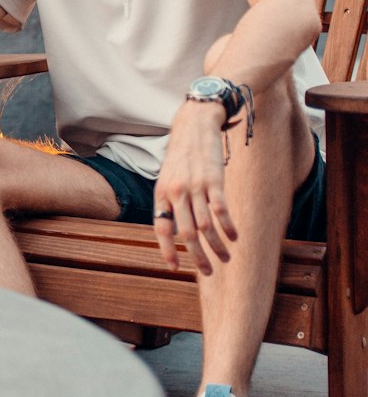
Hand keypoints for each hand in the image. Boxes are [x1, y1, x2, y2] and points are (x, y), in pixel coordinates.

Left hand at [153, 103, 237, 274]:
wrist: (195, 124)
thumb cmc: (182, 154)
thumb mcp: (167, 177)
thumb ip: (170, 202)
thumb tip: (176, 230)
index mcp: (161, 193)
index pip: (162, 228)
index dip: (168, 249)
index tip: (175, 267)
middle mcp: (176, 192)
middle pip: (186, 233)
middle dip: (198, 256)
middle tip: (208, 271)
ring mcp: (195, 186)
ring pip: (206, 226)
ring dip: (217, 247)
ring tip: (226, 258)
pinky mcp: (213, 180)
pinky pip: (221, 210)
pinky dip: (228, 227)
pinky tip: (235, 237)